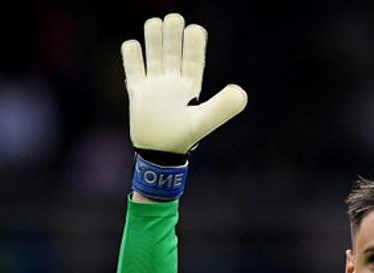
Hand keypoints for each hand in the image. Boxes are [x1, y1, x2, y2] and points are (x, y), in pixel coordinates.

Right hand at [121, 13, 247, 154]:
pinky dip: (132, 55)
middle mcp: (173, 81)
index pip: (193, 59)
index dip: (194, 44)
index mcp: (191, 86)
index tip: (194, 30)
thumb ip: (223, 106)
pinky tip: (134, 45)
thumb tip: (241, 92)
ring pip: (154, 54)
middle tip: (174, 19)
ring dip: (154, 38)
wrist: (158, 153)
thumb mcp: (204, 120)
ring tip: (155, 23)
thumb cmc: (183, 137)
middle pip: (172, 51)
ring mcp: (155, 84)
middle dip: (172, 34)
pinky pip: (133, 67)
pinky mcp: (138, 90)